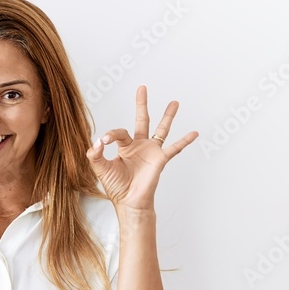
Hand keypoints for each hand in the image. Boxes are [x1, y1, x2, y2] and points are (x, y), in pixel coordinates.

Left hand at [85, 85, 197, 211]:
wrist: (129, 201)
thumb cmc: (116, 186)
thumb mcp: (100, 168)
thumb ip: (94, 154)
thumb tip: (96, 141)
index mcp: (124, 147)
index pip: (119, 132)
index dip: (110, 135)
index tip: (104, 141)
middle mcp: (139, 146)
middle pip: (142, 120)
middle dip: (142, 104)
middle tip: (142, 88)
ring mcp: (151, 151)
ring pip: (161, 129)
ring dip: (168, 116)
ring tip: (174, 102)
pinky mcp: (160, 159)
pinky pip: (174, 148)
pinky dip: (184, 141)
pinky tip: (194, 132)